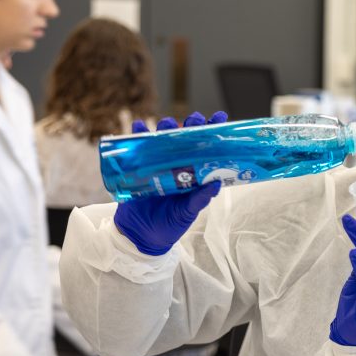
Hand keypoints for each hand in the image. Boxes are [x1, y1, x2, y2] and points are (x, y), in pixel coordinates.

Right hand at [113, 111, 226, 254]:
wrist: (140, 237)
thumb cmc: (169, 226)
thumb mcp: (187, 213)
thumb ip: (200, 199)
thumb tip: (217, 183)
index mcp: (193, 176)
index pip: (205, 150)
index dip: (212, 133)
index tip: (219, 118)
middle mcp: (177, 167)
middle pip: (184, 140)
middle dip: (190, 126)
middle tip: (194, 119)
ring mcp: (157, 166)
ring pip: (162, 140)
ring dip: (165, 128)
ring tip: (168, 123)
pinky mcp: (138, 169)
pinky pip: (137, 148)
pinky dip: (136, 135)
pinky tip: (138, 126)